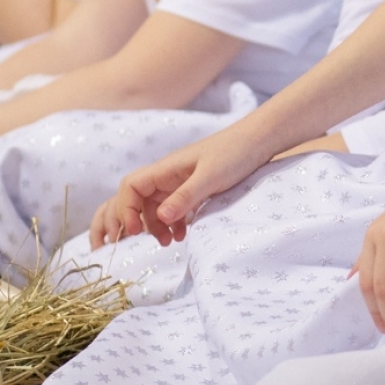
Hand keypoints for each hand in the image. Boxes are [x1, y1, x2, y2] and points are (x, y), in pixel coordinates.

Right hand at [91, 124, 272, 248]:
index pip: (130, 187)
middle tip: (128, 243)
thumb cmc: (235, 152)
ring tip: (168, 243)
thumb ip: (186, 196)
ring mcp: (177, 183)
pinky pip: (170, 210)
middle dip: (127, 221)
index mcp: (165, 168)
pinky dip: (170, 224)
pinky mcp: (190, 190)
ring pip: (152, 208)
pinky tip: (181, 236)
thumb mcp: (211, 176)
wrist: (258, 140)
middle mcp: (166, 176)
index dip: (125, 210)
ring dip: (153, 227)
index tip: (135, 231)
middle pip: (133, 199)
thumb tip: (161, 218)